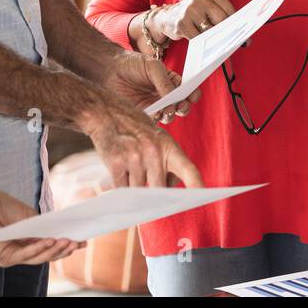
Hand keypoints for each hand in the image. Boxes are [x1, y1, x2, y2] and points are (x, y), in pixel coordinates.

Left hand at [0, 179, 83, 266]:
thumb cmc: (5, 207)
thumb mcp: (31, 217)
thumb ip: (44, 228)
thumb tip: (65, 234)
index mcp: (32, 242)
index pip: (52, 248)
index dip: (68, 246)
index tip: (84, 242)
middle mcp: (23, 252)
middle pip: (47, 256)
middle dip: (63, 250)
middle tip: (77, 242)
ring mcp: (14, 257)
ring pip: (38, 259)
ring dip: (52, 250)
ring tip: (65, 241)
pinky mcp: (3, 259)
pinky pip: (24, 256)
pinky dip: (37, 248)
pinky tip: (47, 241)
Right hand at [82, 97, 203, 188]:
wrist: (104, 112)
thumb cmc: (133, 127)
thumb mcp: (156, 138)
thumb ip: (166, 161)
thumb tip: (172, 188)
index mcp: (168, 145)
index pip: (187, 168)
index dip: (196, 183)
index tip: (202, 194)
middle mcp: (154, 152)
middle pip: (159, 189)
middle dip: (154, 193)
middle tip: (148, 188)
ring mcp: (135, 158)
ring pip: (138, 190)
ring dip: (134, 187)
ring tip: (129, 167)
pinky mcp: (116, 163)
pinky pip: (122, 187)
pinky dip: (121, 184)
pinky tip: (119, 170)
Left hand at [103, 50, 199, 124]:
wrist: (109, 70)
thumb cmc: (132, 64)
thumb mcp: (152, 67)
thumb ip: (164, 81)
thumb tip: (174, 96)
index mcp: (171, 82)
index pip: (187, 90)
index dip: (193, 94)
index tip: (193, 96)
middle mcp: (165, 95)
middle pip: (181, 106)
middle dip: (183, 107)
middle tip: (180, 106)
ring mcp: (154, 105)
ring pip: (169, 116)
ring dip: (171, 114)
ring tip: (166, 110)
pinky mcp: (143, 114)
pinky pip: (153, 120)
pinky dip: (156, 119)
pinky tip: (154, 113)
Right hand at [153, 0, 236, 42]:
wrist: (168, 17)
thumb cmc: (194, 14)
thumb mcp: (207, 8)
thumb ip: (222, 16)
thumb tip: (243, 36)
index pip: (229, 8)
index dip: (239, 23)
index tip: (247, 34)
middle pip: (221, 19)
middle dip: (229, 32)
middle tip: (236, 43)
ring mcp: (189, 10)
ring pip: (209, 30)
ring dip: (217, 40)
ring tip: (222, 47)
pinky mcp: (181, 24)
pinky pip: (197, 38)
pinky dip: (203, 44)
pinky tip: (206, 48)